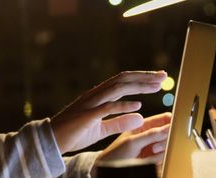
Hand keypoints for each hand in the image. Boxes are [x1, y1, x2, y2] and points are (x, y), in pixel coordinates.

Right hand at [50, 71, 166, 153]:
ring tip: (156, 86)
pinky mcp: (86, 115)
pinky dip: (123, 105)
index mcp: (98, 96)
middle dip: (144, 77)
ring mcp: (90, 103)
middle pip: (122, 79)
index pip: (122, 81)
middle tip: (163, 76)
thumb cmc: (74, 133)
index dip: (141, 78)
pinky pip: (107, 107)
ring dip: (138, 86)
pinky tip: (138, 105)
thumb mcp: (101, 129)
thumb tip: (140, 116)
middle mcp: (94, 95)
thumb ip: (119, 122)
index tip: (158, 78)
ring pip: (116, 88)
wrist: (52, 140)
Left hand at [97, 112, 170, 161]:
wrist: (110, 170)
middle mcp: (150, 136)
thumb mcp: (132, 142)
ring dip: (162, 151)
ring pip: (169, 146)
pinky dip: (160, 159)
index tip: (174, 127)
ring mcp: (153, 148)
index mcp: (143, 126)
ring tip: (149, 154)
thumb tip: (168, 127)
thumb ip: (150, 134)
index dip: (171, 121)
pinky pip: (165, 157)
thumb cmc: (116, 154)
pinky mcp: (155, 159)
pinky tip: (150, 161)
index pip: (163, 119)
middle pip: (169, 134)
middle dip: (165, 140)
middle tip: (154, 147)